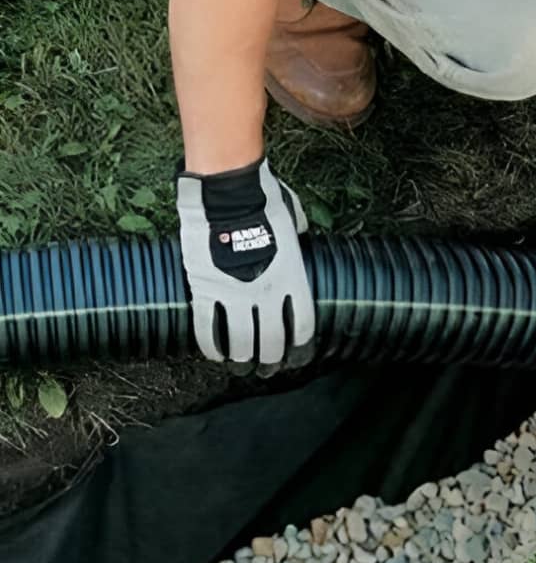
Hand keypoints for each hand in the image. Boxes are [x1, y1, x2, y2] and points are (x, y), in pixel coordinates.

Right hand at [176, 155, 314, 375]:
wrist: (228, 194)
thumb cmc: (264, 201)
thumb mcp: (294, 222)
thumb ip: (299, 238)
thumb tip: (303, 238)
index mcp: (292, 278)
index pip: (302, 325)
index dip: (301, 347)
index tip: (298, 357)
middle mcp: (266, 293)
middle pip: (271, 342)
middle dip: (272, 361)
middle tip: (269, 368)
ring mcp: (234, 295)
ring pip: (240, 343)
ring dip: (243, 360)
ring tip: (243, 367)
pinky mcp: (205, 292)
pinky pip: (207, 330)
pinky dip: (213, 348)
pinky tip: (217, 355)